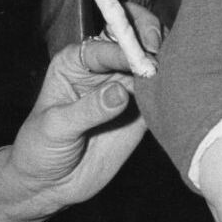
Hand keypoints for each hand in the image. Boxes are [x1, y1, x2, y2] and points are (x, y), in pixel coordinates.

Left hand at [0, 3, 161, 221]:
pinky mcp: (140, 113)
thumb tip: (121, 93)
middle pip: (134, 40)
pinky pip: (161, 96)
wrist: (50, 183)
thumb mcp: (56, 127)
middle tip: (159, 54)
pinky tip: (180, 94)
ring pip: (152, 64)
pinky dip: (173, 91)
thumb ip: (88, 110)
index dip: (125, 46)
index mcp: (77, 61)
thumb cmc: (40, 147)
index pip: (107, 42)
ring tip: (176, 72)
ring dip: (167, 62)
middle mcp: (104, 68)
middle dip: (151, 38)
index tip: (140, 58)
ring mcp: (125, 89)